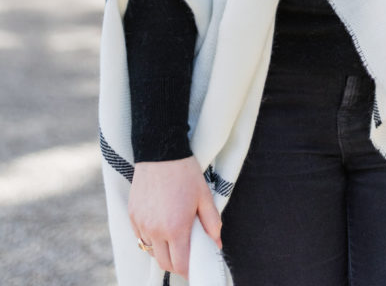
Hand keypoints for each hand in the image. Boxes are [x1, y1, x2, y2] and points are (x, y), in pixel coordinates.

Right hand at [129, 155, 222, 278]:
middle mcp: (155, 230)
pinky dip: (151, 238)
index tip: (195, 268)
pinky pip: (141, 237)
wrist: (160, 151)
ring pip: (151, 250)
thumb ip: (212, 223)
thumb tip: (216, 245)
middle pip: (164, 263)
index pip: (180, 264)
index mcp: (175, 228)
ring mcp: (141, 224)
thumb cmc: (185, 172)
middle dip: (177, 264)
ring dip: (163, 250)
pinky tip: (161, 224)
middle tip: (187, 255)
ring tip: (174, 236)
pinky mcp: (132, 215)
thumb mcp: (204, 196)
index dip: (189, 270)